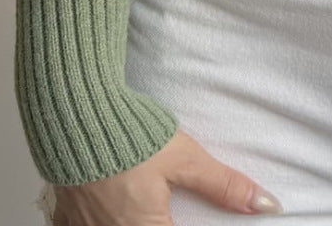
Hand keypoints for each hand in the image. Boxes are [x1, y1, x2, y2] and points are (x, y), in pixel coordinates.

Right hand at [47, 127, 282, 223]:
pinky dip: (103, 223)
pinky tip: (111, 213)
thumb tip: (267, 205)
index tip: (192, 215)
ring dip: (133, 221)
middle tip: (168, 207)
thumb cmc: (131, 138)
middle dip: (164, 221)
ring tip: (143, 207)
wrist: (74, 117)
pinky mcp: (64, 219)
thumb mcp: (186, 160)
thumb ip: (224, 187)